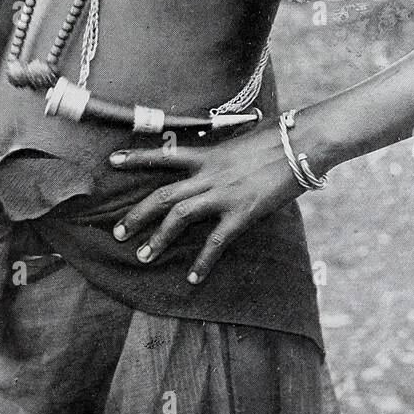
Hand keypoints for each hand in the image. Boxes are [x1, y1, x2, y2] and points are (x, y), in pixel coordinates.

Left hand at [108, 124, 305, 284]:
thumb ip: (225, 151)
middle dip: (137, 215)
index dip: (136, 158)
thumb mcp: (243, 138)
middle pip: (162, 195)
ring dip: (158, 239)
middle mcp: (209, 174)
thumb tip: (221, 154)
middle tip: (118, 232)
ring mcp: (223, 194)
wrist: (302, 142)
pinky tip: (193, 278)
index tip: (111, 161)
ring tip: (143, 256)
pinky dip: (202, 261)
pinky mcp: (242, 212)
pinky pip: (216, 241)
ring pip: (179, 218)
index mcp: (208, 154)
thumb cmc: (279, 136)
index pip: (163, 154)